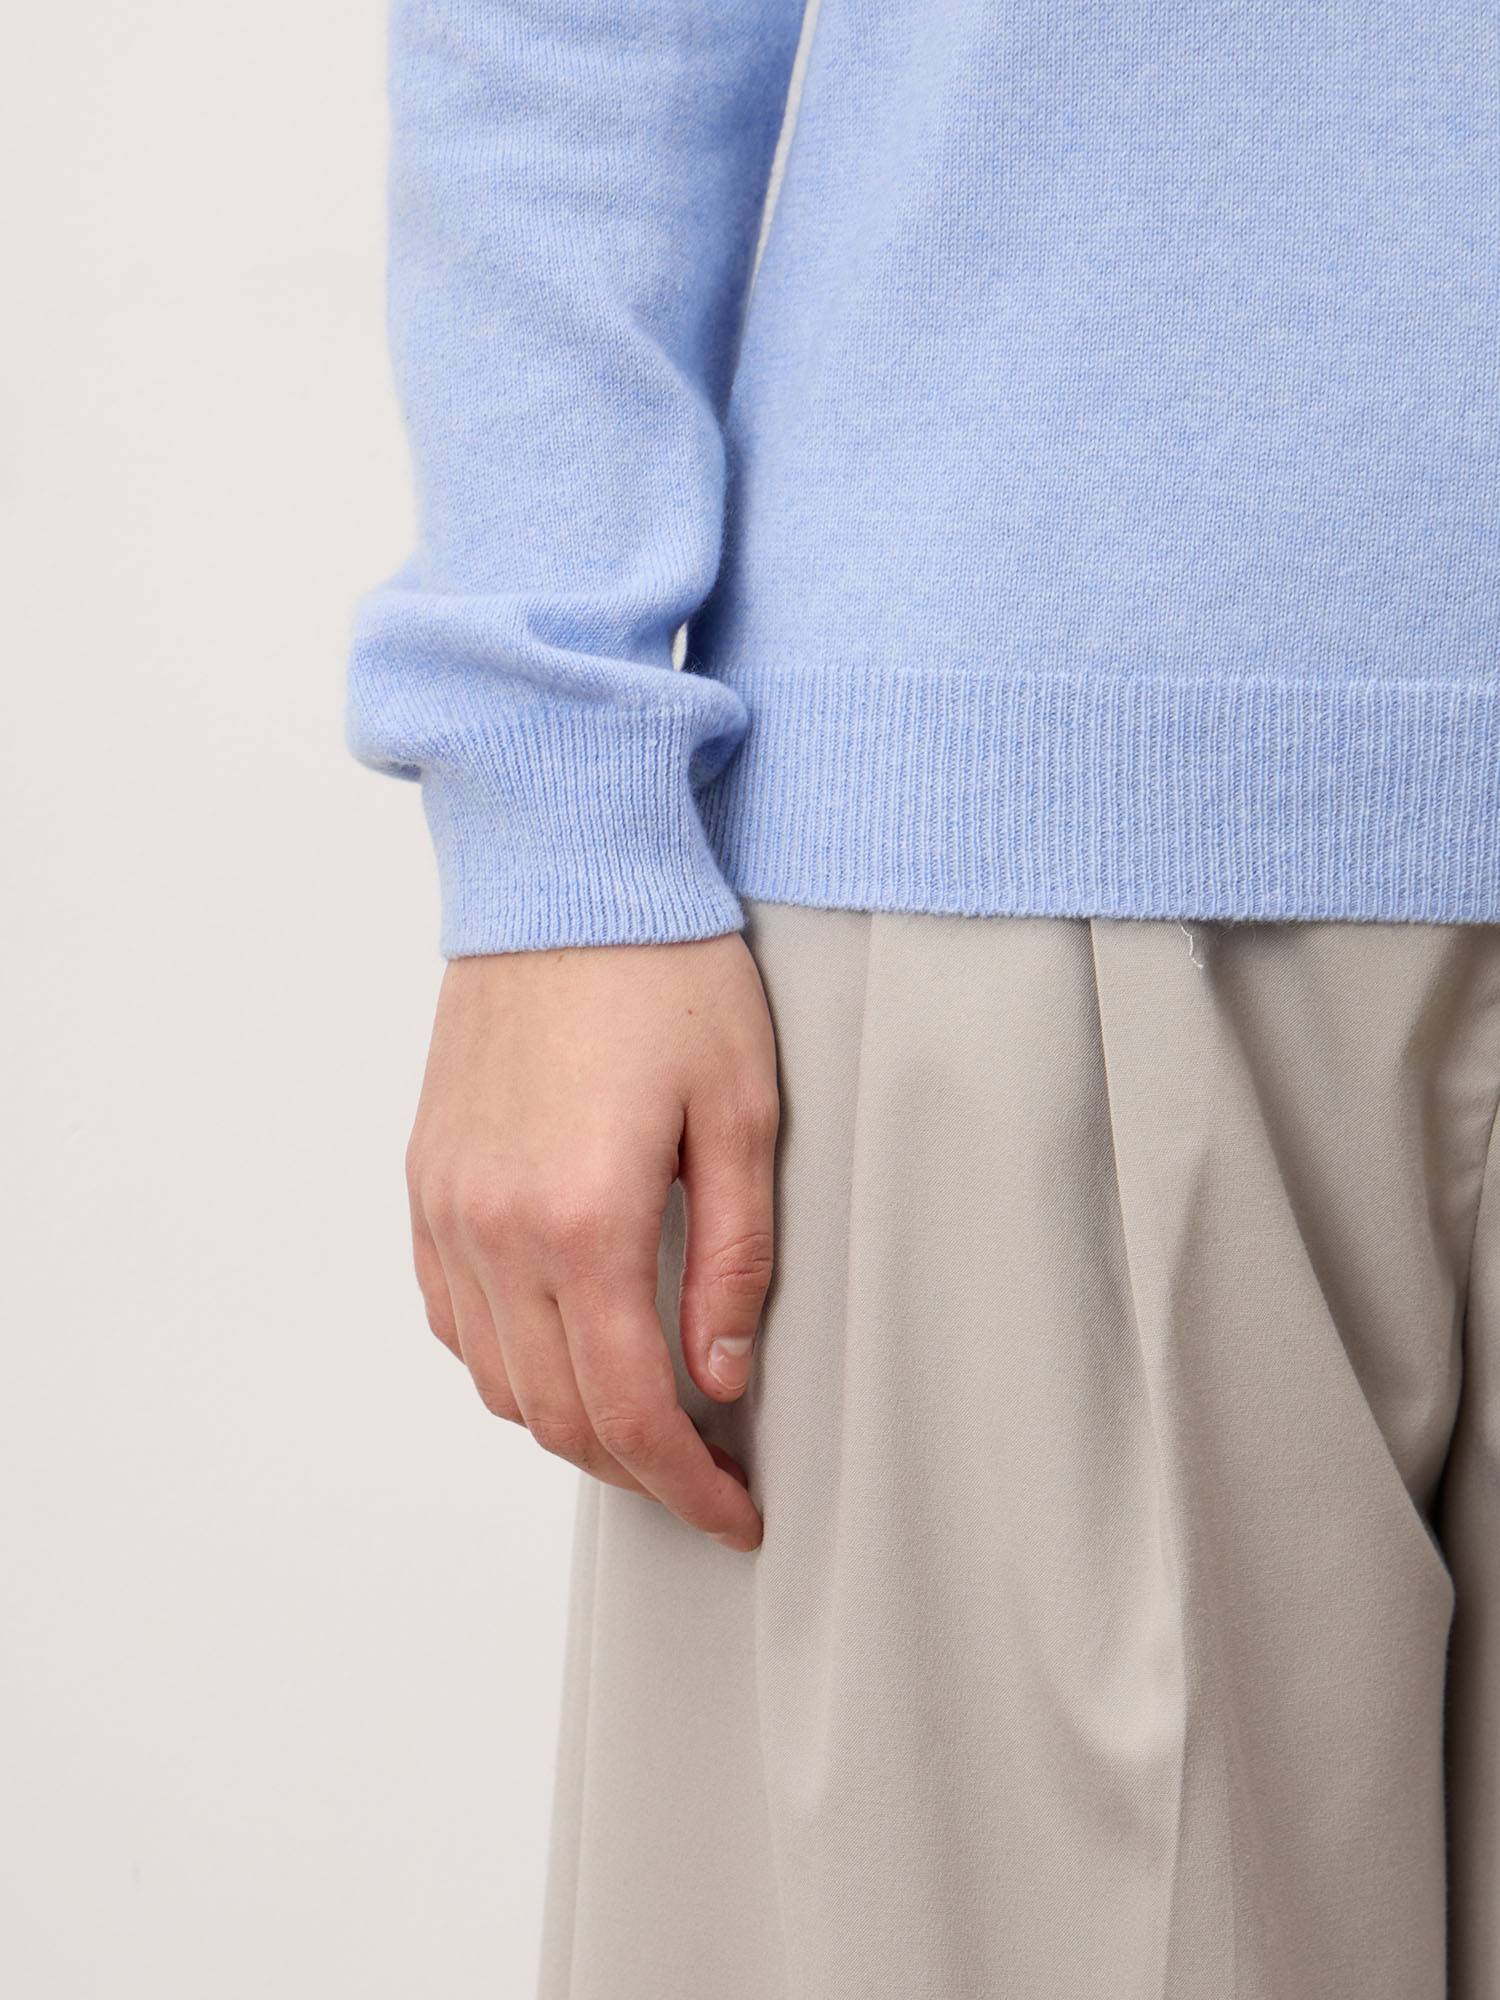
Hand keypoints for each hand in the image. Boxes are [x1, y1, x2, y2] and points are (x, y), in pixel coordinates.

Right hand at [405, 930, 778, 1551]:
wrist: (565, 874)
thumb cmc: (667, 973)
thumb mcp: (741, 1113)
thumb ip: (732, 1261)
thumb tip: (720, 1377)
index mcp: (585, 1219)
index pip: (629, 1411)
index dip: (685, 1485)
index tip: (733, 1514)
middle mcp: (497, 1228)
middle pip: (554, 1415)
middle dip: (634, 1471)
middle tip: (700, 1478)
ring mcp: (448, 1205)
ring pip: (495, 1378)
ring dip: (567, 1423)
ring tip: (642, 1422)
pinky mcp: (428, 1178)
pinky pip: (452, 1315)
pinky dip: (505, 1361)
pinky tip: (561, 1350)